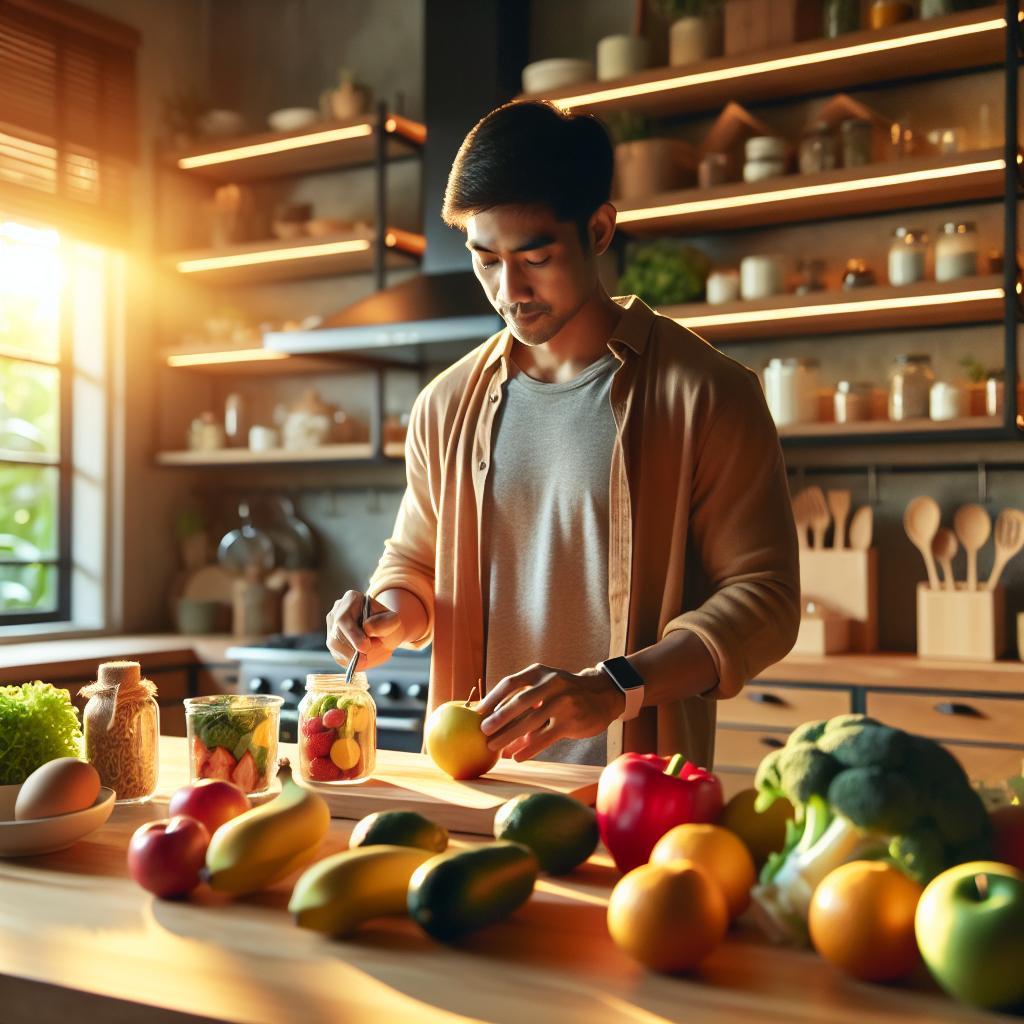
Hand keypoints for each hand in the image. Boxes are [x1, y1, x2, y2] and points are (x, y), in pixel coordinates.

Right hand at [326, 590, 404, 670]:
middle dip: (354, 649)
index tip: (366, 647)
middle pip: (336, 635)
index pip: (343, 619)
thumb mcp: (393, 621)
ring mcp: (332, 627)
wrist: (385, 633)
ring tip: (370, 654)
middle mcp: (336, 611)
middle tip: (370, 654)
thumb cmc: (388, 624)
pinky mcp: (332, 643)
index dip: (352, 635)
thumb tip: (367, 628)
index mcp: (351, 599)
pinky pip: (338, 656)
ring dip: (354, 656)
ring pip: (335, 647)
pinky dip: (352, 661)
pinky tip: (365, 657)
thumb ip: (384, 623)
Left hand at [475, 664, 625, 761]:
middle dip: (499, 718)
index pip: (511, 683)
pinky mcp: (572, 721)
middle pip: (520, 702)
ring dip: (510, 736)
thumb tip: (492, 718)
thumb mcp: (546, 683)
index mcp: (539, 672)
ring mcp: (563, 702)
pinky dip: (529, 749)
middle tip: (482, 731)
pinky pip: (546, 737)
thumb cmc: (564, 692)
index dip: (492, 698)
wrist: (602, 695)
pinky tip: (517, 757)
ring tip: (494, 748)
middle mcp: (552, 683)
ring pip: (531, 722)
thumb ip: (524, 696)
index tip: (478, 712)